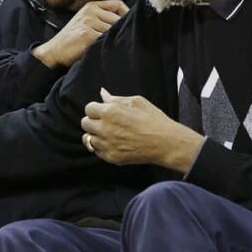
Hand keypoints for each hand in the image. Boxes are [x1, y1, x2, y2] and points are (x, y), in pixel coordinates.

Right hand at [33, 0, 128, 69]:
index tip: (129, 25)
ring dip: (112, 40)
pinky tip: (100, 50)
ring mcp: (88, 22)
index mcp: (91, 6)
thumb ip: (102, 18)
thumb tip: (127, 22)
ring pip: (112, 31)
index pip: (118, 5)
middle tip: (118, 41)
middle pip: (117, 19)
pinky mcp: (87, 35)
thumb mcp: (86, 22)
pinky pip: (105, 40)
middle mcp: (90, 11)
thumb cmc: (72, 40)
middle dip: (119, 31)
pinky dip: (105, 47)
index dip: (127, 14)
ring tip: (105, 47)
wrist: (54, 51)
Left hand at [80, 88, 203, 171]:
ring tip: (110, 134)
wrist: (166, 143)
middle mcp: (105, 128)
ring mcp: (107, 144)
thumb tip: (102, 93)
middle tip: (105, 122)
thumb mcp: (137, 102)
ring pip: (89, 139)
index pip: (89, 108)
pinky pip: (97, 151)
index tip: (103, 111)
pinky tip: (114, 143)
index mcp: (110, 112)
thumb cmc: (154, 120)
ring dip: (96, 135)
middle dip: (93, 121)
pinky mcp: (111, 157)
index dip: (96, 109)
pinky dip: (102, 147)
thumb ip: (116, 99)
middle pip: (85, 123)